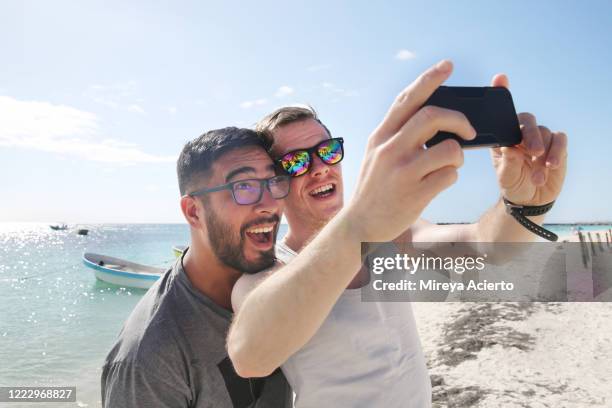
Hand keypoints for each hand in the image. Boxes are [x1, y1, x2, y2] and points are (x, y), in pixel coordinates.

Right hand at [344, 60, 475, 241]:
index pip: (407, 99)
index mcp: (380, 136)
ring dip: (458, 154)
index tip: (447, 65)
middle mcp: (389, 149)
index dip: (429, 79)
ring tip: (450, 164)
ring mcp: (402, 172)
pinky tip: (439, 182)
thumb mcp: (377, 155)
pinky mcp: (414, 194)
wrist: (359, 225)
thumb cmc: (374, 188)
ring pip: (449, 148)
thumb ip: (397, 135)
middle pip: (433, 116)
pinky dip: (451, 176)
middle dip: (459, 119)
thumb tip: (434, 118)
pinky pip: (449, 175)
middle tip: (469, 130)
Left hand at [489, 75, 567, 205]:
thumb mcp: (505, 176)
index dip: (502, 92)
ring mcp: (540, 137)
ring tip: (537, 176)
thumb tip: (512, 149)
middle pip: (527, 121)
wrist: (529, 198)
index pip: (502, 112)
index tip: (500, 78)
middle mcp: (522, 132)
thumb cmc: (512, 183)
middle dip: (530, 135)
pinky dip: (556, 152)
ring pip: (544, 133)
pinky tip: (551, 165)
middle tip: (532, 151)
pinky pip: (559, 141)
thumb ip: (507, 163)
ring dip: (542, 154)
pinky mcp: (557, 145)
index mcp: (504, 136)